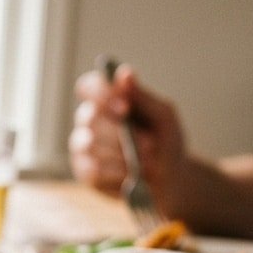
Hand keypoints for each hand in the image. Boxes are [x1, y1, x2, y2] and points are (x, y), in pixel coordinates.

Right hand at [68, 64, 187, 211]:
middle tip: (149, 145)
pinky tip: (130, 174)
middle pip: (89, 117)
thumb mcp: (162, 116)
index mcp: (107, 101)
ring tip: (146, 162)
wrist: (169, 179)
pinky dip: (115, 172)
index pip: (88, 87)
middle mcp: (90, 121)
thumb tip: (124, 74)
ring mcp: (83, 147)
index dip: (101, 94)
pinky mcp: (84, 171)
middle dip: (120, 132)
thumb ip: (142, 96)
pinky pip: (92, 168)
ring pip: (89, 143)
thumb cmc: (165, 142)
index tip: (125, 108)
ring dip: (121, 153)